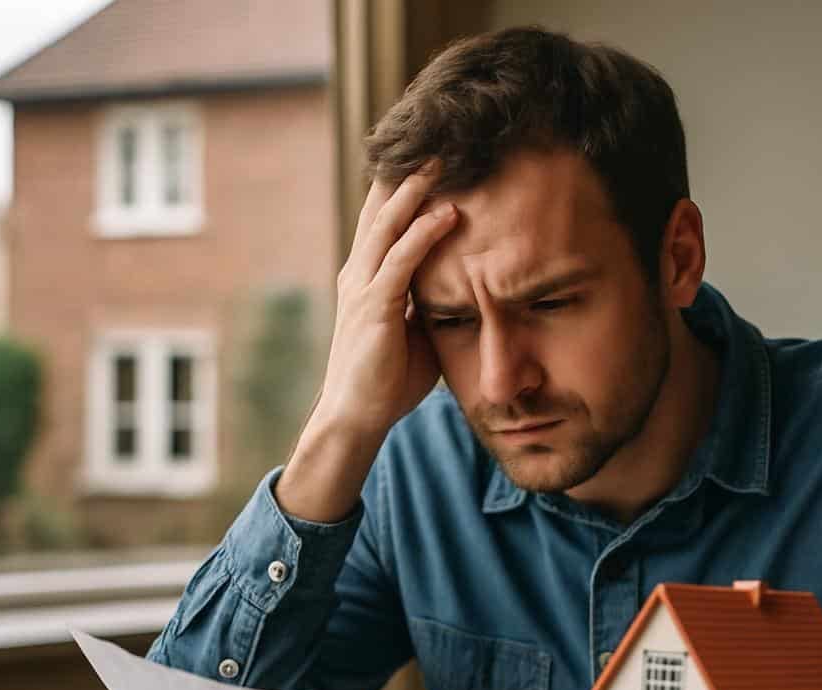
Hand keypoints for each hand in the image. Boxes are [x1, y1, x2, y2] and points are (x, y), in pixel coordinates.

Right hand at [315, 163, 458, 441]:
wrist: (358, 415)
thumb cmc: (388, 379)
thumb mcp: (416, 332)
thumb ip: (429, 304)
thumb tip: (463, 289)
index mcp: (366, 278)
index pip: (383, 222)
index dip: (402, 189)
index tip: (428, 161)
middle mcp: (359, 273)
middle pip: (381, 210)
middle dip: (407, 175)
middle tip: (437, 142)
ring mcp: (362, 288)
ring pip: (388, 225)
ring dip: (416, 190)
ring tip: (443, 161)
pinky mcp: (373, 307)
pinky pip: (401, 260)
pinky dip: (424, 234)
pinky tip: (448, 213)